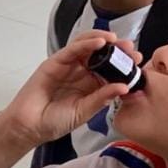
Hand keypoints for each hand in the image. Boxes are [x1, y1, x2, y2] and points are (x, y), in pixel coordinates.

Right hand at [3, 30, 139, 144]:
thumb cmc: (53, 122)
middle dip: (117, 48)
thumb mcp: (83, 112)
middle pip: (101, 54)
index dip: (124, 63)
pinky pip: (72, 49)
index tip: (138, 62)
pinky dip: (86, 43)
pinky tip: (99, 42)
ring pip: (87, 46)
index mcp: (89, 85)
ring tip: (116, 40)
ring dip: (102, 40)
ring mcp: (67, 66)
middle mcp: (80, 73)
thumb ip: (101, 99)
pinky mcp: (54, 63)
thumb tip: (123, 87)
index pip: (110, 69)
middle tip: (131, 49)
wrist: (29, 127)